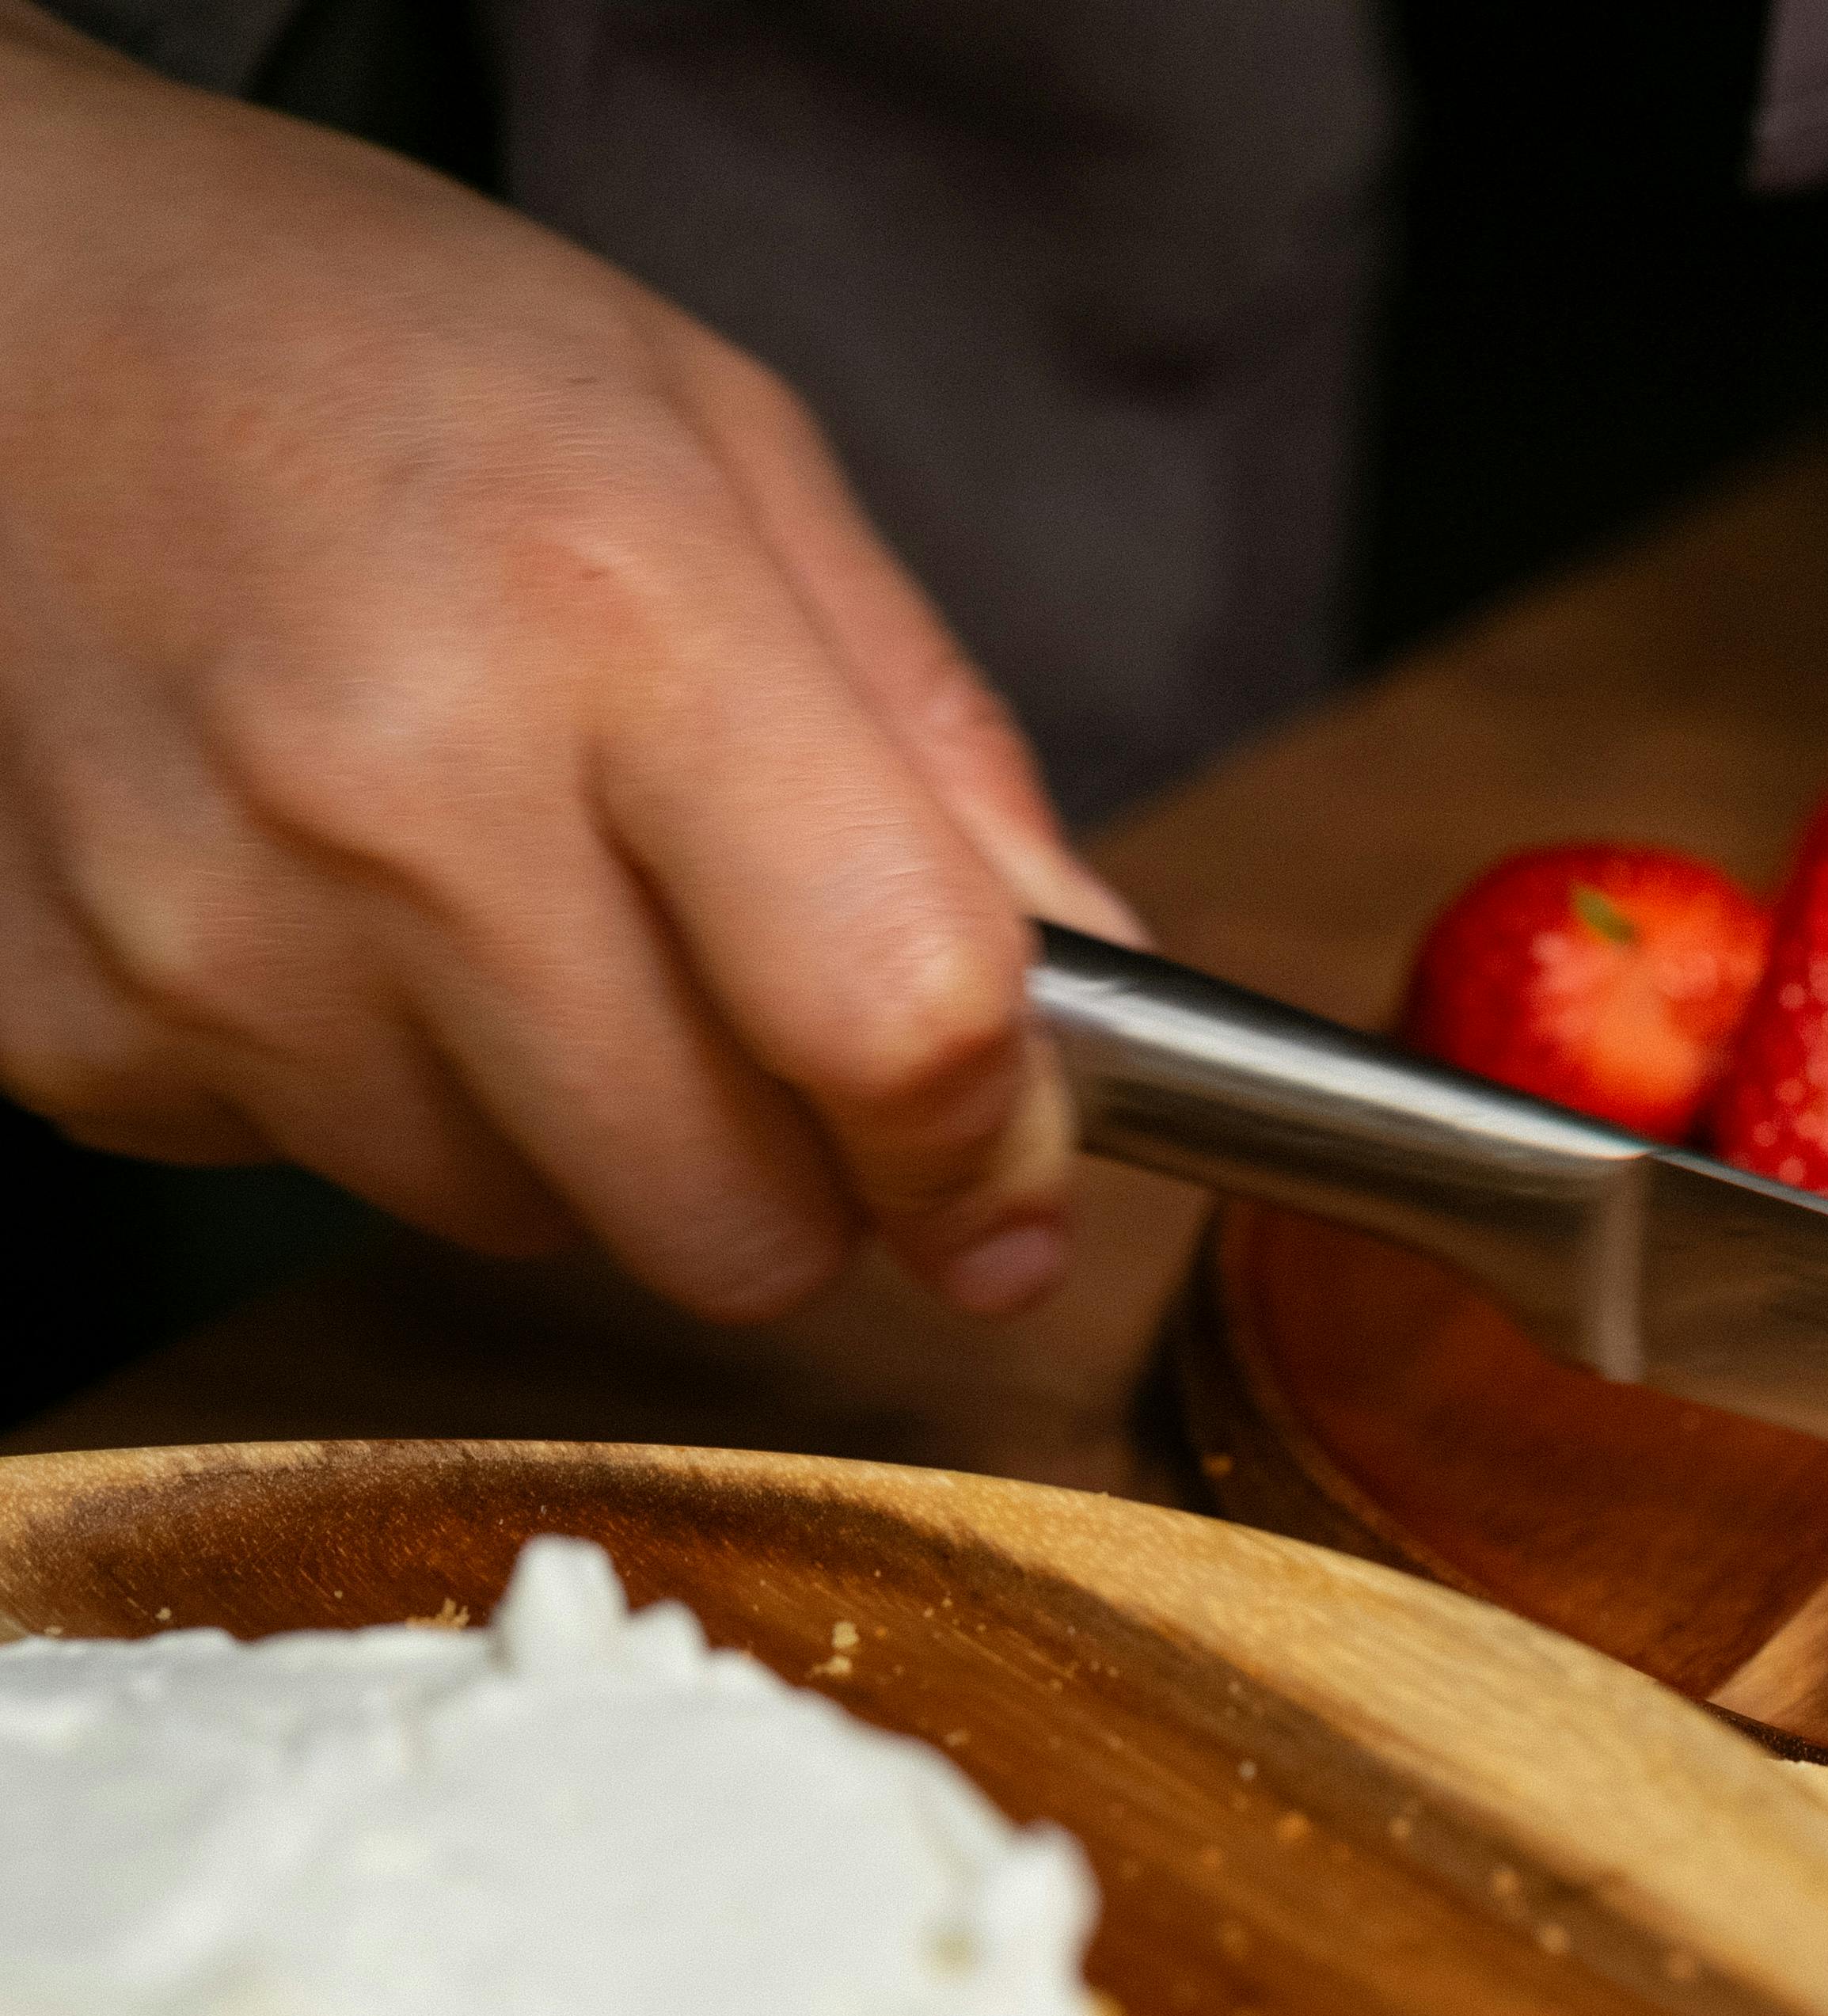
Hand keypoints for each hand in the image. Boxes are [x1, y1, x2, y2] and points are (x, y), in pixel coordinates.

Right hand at [0, 12, 1135, 1320]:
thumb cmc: (357, 345)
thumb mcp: (723, 447)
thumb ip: (939, 752)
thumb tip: (1093, 1008)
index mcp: (615, 619)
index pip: (896, 1028)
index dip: (991, 1148)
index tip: (1008, 1174)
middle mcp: (398, 802)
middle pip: (728, 1221)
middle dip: (797, 1174)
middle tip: (759, 1023)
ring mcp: (209, 937)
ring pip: (535, 1226)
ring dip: (578, 1125)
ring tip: (502, 887)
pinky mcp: (72, 1029)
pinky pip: (329, 1176)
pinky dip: (380, 1084)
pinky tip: (332, 894)